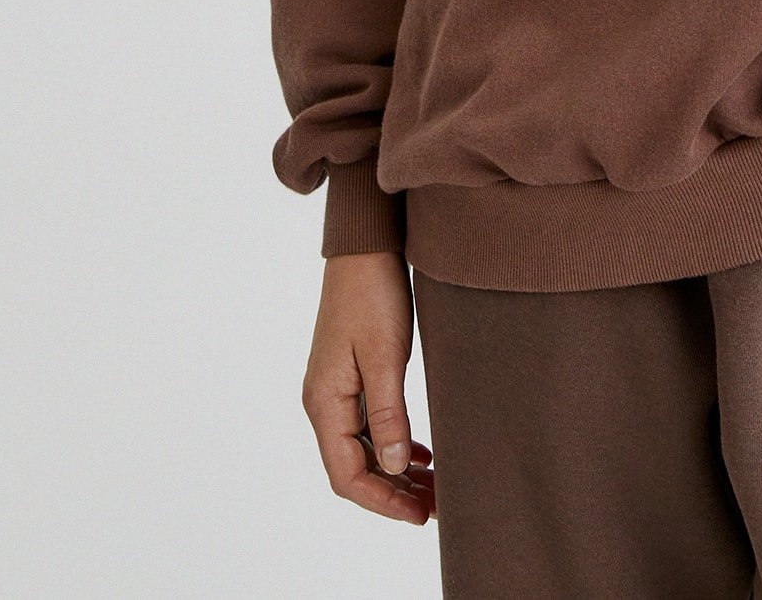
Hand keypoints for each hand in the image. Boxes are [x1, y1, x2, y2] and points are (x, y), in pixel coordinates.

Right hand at [301, 251, 434, 524]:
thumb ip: (389, 414)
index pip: (347, 476)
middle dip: (393, 493)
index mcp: (325, 403)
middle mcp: (324, 402)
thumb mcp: (385, 356)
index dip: (383, 502)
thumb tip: (394, 469)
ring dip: (395, 472)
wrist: (365, 245)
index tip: (420, 515)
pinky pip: (368, 426)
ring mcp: (336, 390)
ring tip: (434, 486)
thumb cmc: (372, 293)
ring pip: (364, 449)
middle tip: (436, 506)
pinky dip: (393, 445)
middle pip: (355, 468)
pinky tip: (420, 452)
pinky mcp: (351, 376)